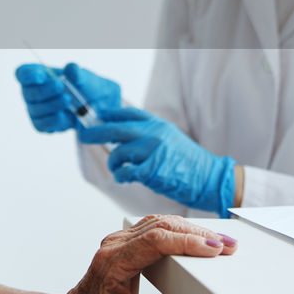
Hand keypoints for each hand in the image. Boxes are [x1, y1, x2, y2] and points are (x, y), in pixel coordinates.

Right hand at [14, 63, 120, 131]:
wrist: (95, 105)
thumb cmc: (83, 86)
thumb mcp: (84, 77)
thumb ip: (77, 72)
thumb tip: (71, 68)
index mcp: (38, 74)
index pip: (23, 73)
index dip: (28, 75)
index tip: (41, 76)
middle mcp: (32, 92)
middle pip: (28, 92)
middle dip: (45, 90)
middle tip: (60, 86)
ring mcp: (36, 109)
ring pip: (36, 110)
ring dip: (52, 105)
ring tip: (68, 100)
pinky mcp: (42, 124)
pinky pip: (42, 125)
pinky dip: (55, 121)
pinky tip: (67, 116)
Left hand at [47, 215, 236, 293]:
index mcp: (112, 263)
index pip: (154, 242)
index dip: (187, 242)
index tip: (214, 249)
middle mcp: (115, 246)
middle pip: (160, 226)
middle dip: (197, 233)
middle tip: (228, 246)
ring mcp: (119, 242)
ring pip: (159, 222)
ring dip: (190, 229)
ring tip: (220, 243)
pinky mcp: (126, 244)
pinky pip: (155, 228)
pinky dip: (179, 230)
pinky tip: (197, 237)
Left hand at [78, 107, 237, 216]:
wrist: (209, 179)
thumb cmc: (188, 162)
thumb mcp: (170, 138)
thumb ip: (148, 133)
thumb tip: (119, 134)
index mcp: (158, 124)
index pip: (128, 113)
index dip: (110, 113)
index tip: (98, 115)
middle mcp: (155, 134)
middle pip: (116, 129)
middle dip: (96, 132)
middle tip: (84, 136)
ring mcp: (153, 151)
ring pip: (119, 153)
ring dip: (113, 162)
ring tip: (117, 169)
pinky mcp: (152, 171)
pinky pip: (126, 172)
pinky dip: (121, 176)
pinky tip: (124, 178)